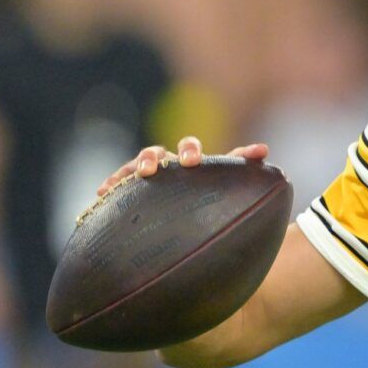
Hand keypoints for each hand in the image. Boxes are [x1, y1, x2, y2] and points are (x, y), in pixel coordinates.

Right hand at [98, 137, 269, 197]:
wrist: (200, 219)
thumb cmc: (216, 197)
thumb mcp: (231, 183)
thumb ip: (244, 167)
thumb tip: (264, 149)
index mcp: (192, 162)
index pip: (190, 147)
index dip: (189, 150)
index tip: (191, 163)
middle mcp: (168, 166)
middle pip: (157, 152)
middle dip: (152, 158)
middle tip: (151, 170)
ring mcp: (150, 178)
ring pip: (135, 167)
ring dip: (129, 170)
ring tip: (121, 182)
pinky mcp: (134, 193)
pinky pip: (120, 186)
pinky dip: (112, 185)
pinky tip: (103, 193)